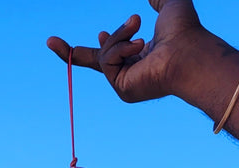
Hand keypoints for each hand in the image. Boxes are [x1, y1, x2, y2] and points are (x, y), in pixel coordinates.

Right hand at [47, 0, 204, 103]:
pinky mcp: (122, 89)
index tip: (88, 36)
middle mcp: (132, 74)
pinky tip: (140, 45)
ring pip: (104, 53)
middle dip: (71, 54)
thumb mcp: (170, 4)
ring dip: (119, 35)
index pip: (112, 53)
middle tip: (50, 41)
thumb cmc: (185, 31)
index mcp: (141, 57)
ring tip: (138, 25)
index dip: (99, 44)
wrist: (189, 51)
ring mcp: (126, 84)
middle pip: (95, 61)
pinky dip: (122, 48)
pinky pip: (108, 62)